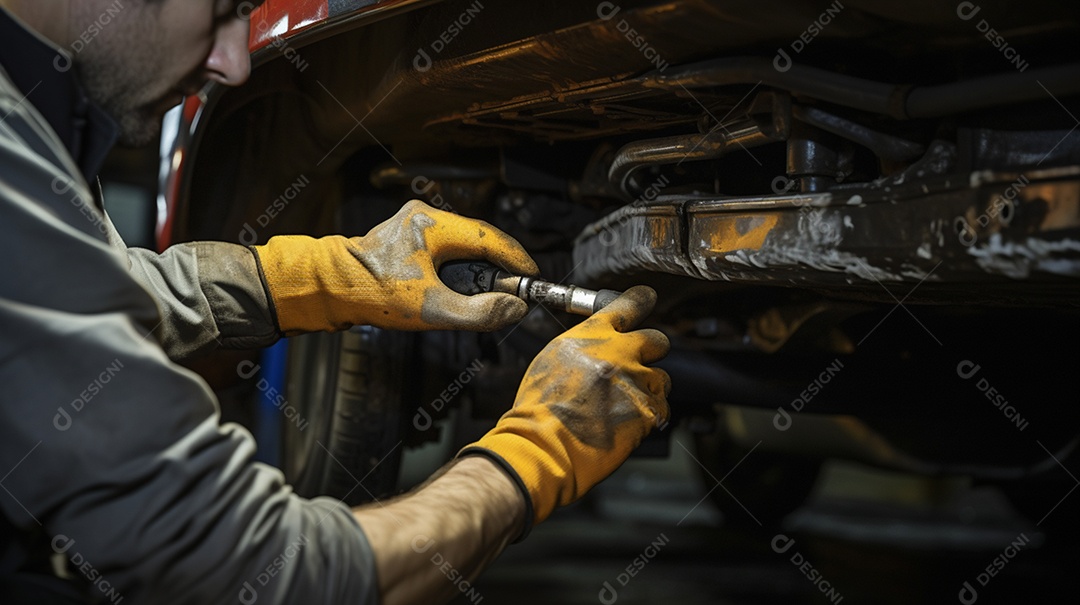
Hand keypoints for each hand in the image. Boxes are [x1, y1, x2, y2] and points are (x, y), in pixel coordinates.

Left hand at [252, 200, 538, 334]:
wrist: (324, 288)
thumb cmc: (372, 294)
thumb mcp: (432, 310)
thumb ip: (479, 312)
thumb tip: (515, 308)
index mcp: (433, 224)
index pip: (490, 238)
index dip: (516, 259)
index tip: (533, 278)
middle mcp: (425, 215)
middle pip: (479, 238)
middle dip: (498, 265)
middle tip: (514, 292)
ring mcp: (414, 223)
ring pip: (462, 243)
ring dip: (477, 268)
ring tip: (487, 294)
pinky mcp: (406, 235)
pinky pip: (445, 247)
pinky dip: (459, 267)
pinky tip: (460, 288)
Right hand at [458, 285, 670, 529]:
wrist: (544, 446)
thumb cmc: (540, 409)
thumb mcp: (554, 359)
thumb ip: (584, 344)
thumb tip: (603, 342)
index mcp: (592, 335)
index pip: (629, 305)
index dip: (641, 300)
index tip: (646, 298)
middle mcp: (618, 352)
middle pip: (657, 340)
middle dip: (650, 352)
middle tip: (634, 367)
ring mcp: (636, 381)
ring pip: (661, 377)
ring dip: (647, 388)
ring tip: (621, 405)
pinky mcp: (648, 410)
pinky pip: (662, 407)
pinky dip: (649, 414)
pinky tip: (625, 422)